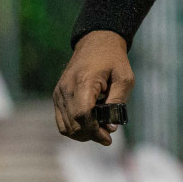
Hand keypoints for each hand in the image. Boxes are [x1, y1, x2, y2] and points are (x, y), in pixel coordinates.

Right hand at [53, 31, 133, 145]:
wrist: (96, 42)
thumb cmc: (113, 60)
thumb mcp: (125, 78)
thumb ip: (118, 102)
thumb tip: (111, 127)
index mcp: (83, 81)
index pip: (83, 115)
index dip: (95, 131)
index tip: (108, 139)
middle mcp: (66, 88)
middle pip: (73, 124)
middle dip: (91, 135)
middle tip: (107, 134)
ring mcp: (59, 92)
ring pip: (65, 126)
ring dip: (82, 134)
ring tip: (99, 129)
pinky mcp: (57, 95)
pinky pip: (62, 120)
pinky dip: (74, 127)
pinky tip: (89, 124)